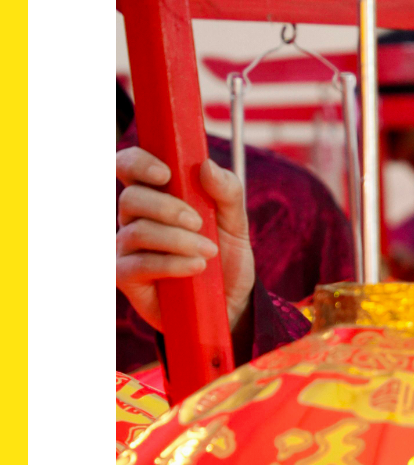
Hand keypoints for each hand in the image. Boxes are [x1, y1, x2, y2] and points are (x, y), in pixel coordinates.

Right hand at [116, 147, 254, 332]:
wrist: (231, 301)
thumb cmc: (226, 256)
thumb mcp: (236, 221)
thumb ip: (227, 191)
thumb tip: (206, 165)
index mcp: (156, 194)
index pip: (129, 165)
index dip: (139, 163)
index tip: (166, 173)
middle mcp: (135, 217)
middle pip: (131, 198)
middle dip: (167, 208)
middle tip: (199, 223)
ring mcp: (127, 247)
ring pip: (137, 231)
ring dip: (177, 240)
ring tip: (208, 252)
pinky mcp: (126, 276)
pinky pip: (139, 264)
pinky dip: (171, 264)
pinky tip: (196, 268)